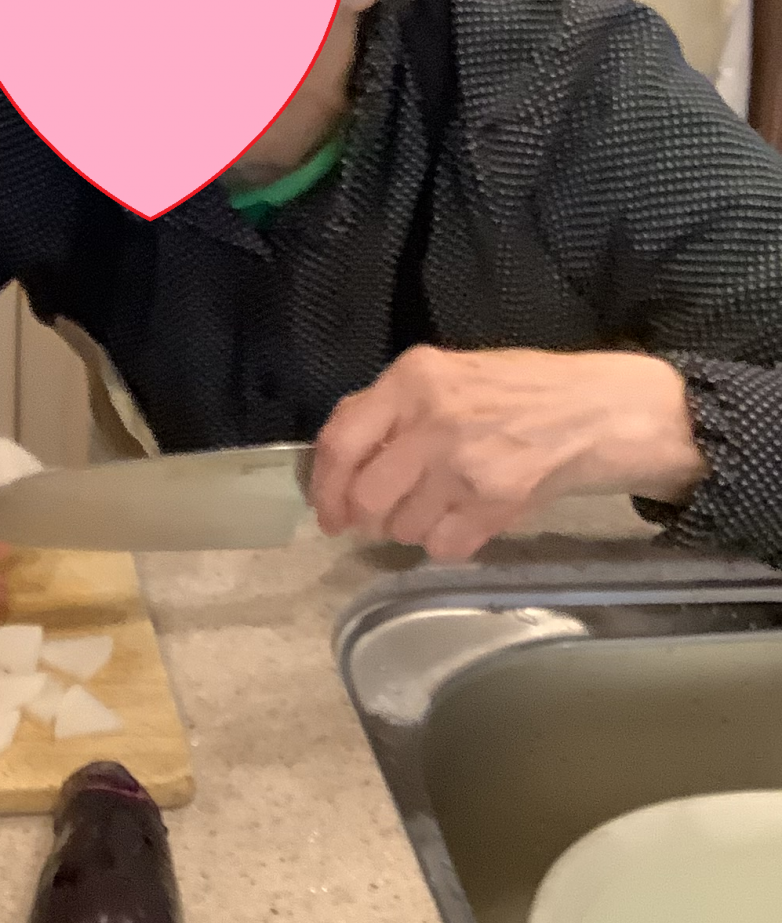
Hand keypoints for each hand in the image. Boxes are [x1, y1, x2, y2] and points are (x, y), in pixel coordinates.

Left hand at [308, 346, 705, 562]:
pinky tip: (467, 521)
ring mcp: (464, 463)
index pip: (340, 439)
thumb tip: (339, 454)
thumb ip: (391, 407)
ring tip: (440, 507)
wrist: (599, 410)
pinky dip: (448, 545)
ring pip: (403, 527)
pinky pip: (444, 548)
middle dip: (366, 518)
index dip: (324, 485)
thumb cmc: (520, 391)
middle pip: (366, 495)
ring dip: (412, 530)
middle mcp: (432, 418)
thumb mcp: (448, 375)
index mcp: (412, 378)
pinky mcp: (496, 502)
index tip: (327, 512)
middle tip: (379, 520)